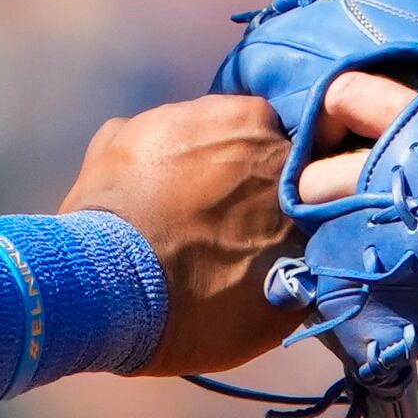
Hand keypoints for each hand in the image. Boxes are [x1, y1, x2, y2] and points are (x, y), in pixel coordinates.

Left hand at [63, 93, 308, 378]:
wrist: (104, 299)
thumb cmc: (204, 303)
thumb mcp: (283, 301)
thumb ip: (308, 258)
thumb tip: (313, 252)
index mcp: (282, 149)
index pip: (303, 158)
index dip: (288, 191)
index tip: (275, 222)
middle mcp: (229, 114)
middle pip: (247, 136)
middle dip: (240, 171)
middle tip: (224, 223)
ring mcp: (168, 116)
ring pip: (193, 136)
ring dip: (190, 167)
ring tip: (174, 221)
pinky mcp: (116, 131)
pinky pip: (143, 146)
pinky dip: (143, 173)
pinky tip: (137, 213)